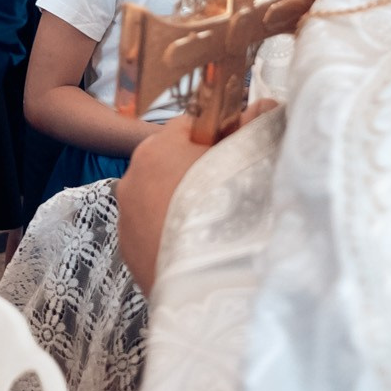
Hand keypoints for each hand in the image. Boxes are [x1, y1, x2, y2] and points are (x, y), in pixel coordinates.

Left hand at [114, 102, 276, 292]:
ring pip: (159, 197)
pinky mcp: (128, 253)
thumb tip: (265, 105)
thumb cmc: (230, 212)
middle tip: (232, 192)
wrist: (209, 285)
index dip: (217, 135)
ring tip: (216, 226)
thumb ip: (254, 127)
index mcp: (156, 148)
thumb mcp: (249, 160)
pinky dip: (171, 233)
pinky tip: (199, 249)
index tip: (237, 153)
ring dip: (182, 204)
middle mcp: (131, 178)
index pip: (189, 126)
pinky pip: (153, 230)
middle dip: (197, 171)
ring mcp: (126, 217)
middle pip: (170, 161)